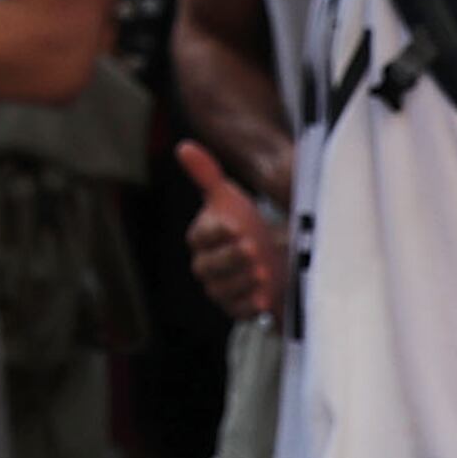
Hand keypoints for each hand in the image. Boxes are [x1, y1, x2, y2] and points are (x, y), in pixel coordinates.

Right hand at [176, 140, 281, 321]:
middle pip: (209, 267)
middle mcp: (205, 265)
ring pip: (223, 290)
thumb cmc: (246, 225)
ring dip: (243, 282)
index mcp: (200, 238)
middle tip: (253, 250)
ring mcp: (219, 289)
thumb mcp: (230, 198)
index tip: (236, 227)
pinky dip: (251, 305)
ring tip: (264, 272)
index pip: (200, 237)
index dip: (217, 233)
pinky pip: (238, 311)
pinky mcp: (237, 308)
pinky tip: (264, 296)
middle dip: (231, 259)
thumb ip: (206, 173)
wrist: (273, 258)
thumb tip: (183, 146)